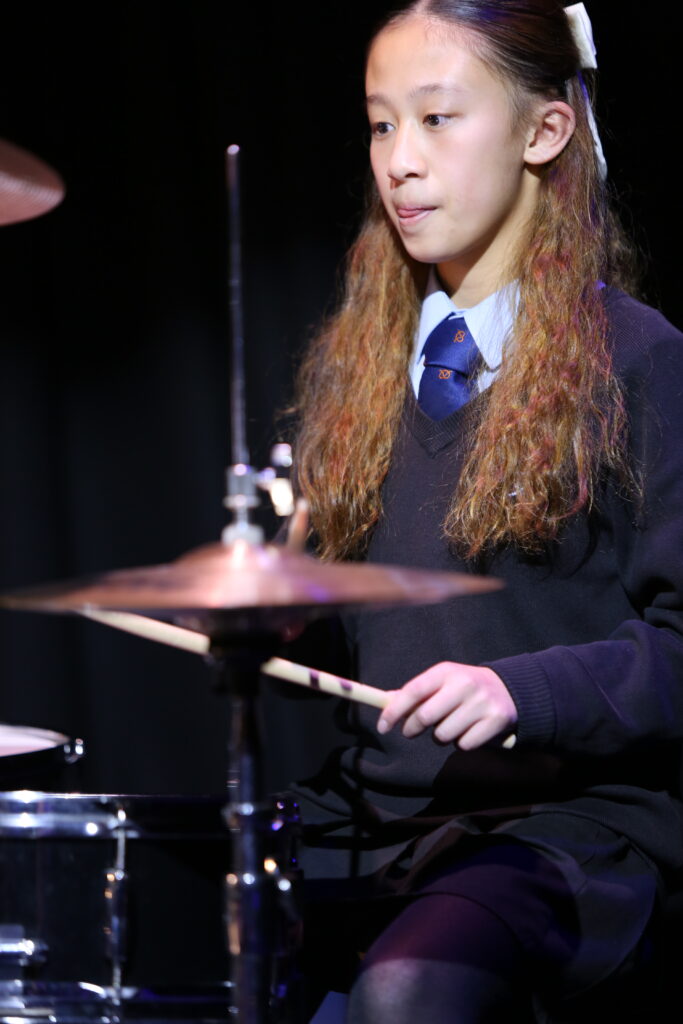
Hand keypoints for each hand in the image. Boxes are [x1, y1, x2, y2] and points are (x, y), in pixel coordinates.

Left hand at [377, 662, 516, 749]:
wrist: (508, 689)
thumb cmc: (463, 688)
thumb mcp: (441, 682)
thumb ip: (415, 693)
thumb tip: (385, 702)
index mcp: (446, 671)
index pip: (413, 691)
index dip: (394, 710)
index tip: (383, 727)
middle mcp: (465, 684)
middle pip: (426, 716)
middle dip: (412, 729)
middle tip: (411, 731)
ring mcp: (482, 702)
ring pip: (444, 735)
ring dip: (440, 738)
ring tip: (448, 727)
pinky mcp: (496, 720)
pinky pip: (465, 745)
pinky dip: (462, 744)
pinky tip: (468, 732)